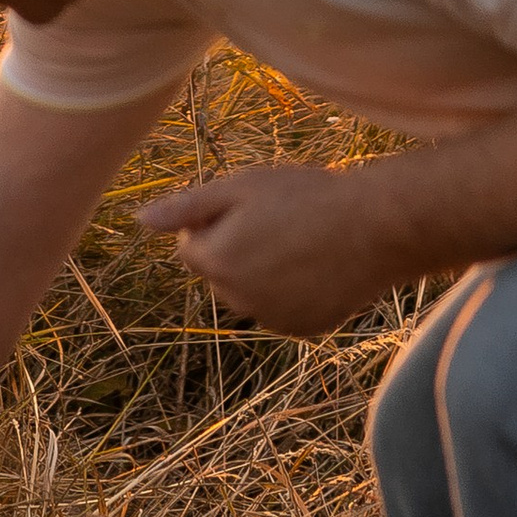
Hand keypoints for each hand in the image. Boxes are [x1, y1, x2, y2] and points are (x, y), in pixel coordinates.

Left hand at [137, 162, 390, 336]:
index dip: (217, 222)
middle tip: (280, 220)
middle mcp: (238, 300)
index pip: (192, 247)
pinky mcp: (303, 329)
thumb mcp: (242, 187)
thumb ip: (187, 208)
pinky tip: (319, 265)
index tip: (253, 208)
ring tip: (303, 240)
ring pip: (250, 293)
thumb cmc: (307, 197)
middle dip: (237, 249)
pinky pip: (282, 308)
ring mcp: (273, 319)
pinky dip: (292, 291)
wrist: (376, 227)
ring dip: (263, 272)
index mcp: (218, 262)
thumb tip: (139, 221)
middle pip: (219, 273)